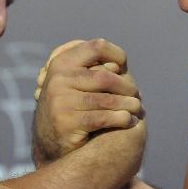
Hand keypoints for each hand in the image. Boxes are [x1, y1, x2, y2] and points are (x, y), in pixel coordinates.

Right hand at [32, 39, 144, 165]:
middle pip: (106, 77)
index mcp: (61, 63)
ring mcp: (61, 100)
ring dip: (129, 105)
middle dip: (127, 87)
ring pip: (107, 99)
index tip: (124, 67)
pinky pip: (104, 118)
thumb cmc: (71, 106)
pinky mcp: (68, 121)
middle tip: (137, 95)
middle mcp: (58, 78)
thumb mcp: (75, 82)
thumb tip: (118, 67)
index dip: (116, 54)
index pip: (96, 47)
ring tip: (138, 109)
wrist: (49, 141)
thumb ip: (93, 70)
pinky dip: (122, 119)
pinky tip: (129, 120)